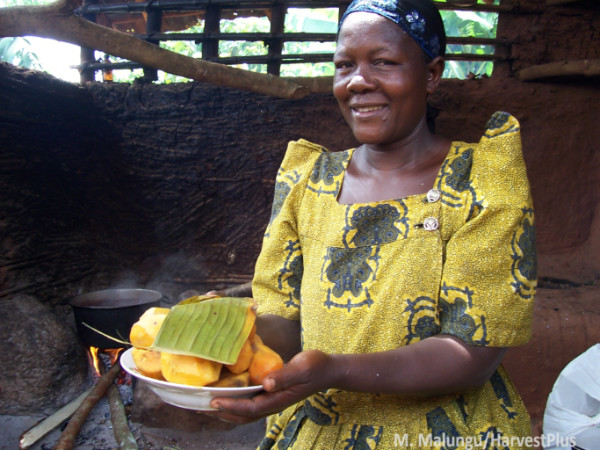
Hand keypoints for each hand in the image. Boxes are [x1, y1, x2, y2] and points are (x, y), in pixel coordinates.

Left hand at [207, 350, 332, 423]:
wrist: (328, 370)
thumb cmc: (316, 367)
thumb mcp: (302, 368)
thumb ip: (284, 376)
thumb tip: (266, 383)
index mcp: (279, 399)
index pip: (251, 408)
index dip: (231, 406)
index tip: (214, 401)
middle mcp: (273, 403)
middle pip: (244, 415)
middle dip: (222, 413)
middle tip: (200, 406)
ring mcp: (273, 400)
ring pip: (246, 412)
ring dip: (226, 410)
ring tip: (207, 404)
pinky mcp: (272, 394)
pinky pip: (250, 403)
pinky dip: (235, 402)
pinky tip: (227, 394)